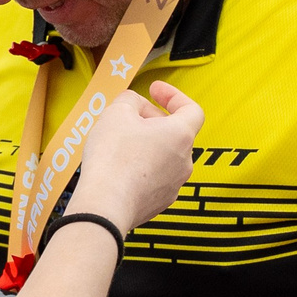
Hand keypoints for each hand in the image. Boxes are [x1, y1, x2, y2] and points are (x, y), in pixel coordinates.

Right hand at [69, 80, 203, 231]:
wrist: (105, 205)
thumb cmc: (113, 160)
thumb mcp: (116, 112)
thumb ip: (129, 99)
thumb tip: (133, 104)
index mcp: (181, 135)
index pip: (191, 109)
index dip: (173, 96)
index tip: (155, 91)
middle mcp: (184, 161)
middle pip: (175, 132)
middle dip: (153, 120)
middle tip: (128, 117)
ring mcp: (174, 184)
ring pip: (165, 156)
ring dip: (147, 145)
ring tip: (120, 143)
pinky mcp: (159, 202)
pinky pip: (155, 177)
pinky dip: (142, 168)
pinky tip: (119, 167)